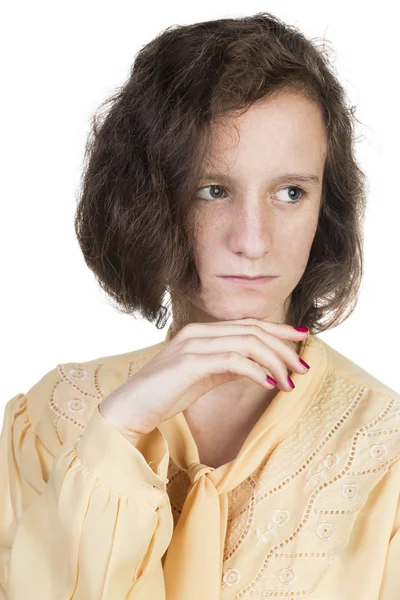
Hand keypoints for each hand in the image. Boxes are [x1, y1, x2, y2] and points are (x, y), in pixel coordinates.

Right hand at [99, 318, 309, 440]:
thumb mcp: (203, 376)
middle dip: (284, 347)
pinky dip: (256, 370)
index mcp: (202, 332)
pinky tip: (269, 383)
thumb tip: (260, 367)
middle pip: (253, 330)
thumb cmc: (166, 393)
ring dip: (275, 361)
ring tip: (291, 381)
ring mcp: (193, 345)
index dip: (279, 329)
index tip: (303, 338)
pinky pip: (232, 360)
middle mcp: (199, 332)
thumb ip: (227, 366)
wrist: (130, 407)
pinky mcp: (189, 363)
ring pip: (247, 342)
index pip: (248, 324)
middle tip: (304, 367)